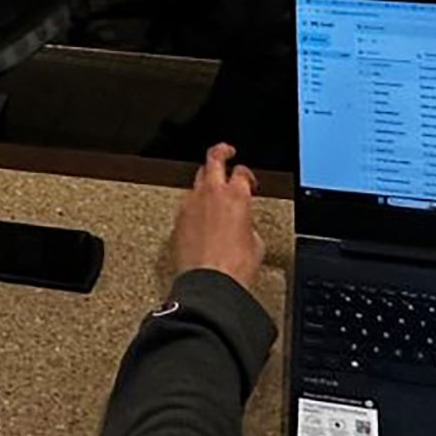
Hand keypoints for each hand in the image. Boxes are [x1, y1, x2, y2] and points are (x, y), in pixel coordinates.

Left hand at [169, 143, 263, 293]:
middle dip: (221, 151)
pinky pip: (186, 203)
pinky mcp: (178, 220)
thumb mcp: (256, 244)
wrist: (209, 284)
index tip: (247, 179)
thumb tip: (244, 227)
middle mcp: (211, 194)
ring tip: (211, 186)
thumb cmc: (234, 268)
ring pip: (196, 180)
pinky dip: (194, 203)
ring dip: (205, 180)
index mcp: (236, 196)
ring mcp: (191, 205)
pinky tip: (199, 213)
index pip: (242, 171)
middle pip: (213, 159)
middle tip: (226, 151)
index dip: (247, 173)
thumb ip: (248, 225)